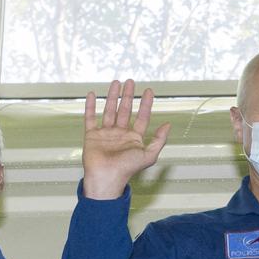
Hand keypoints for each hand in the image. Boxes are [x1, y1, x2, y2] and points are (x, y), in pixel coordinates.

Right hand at [82, 79, 170, 199]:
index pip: (142, 117)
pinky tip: (93, 95)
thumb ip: (159, 140)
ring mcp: (106, 134)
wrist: (106, 177)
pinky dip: (91, 106)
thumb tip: (168, 124)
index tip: (149, 91)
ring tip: (116, 82)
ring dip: (113, 96)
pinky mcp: (92, 135)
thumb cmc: (127, 169)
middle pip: (125, 110)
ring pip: (110, 110)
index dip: (146, 104)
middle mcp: (120, 134)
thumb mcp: (149, 155)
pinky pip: (90, 118)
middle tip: (131, 82)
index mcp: (134, 138)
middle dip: (128, 96)